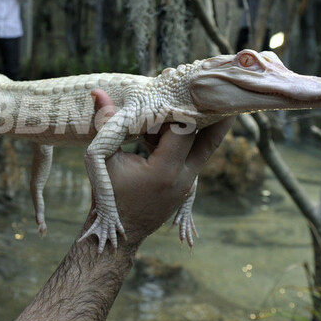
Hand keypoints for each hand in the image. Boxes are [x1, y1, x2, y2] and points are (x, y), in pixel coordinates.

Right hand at [90, 89, 232, 247]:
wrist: (121, 230)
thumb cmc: (110, 195)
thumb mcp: (104, 159)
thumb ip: (107, 123)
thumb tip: (97, 91)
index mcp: (165, 171)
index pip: (184, 129)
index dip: (181, 108)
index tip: (177, 89)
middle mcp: (185, 178)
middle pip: (210, 140)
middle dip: (215, 116)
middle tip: (223, 92)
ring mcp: (189, 184)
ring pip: (206, 148)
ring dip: (205, 127)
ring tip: (211, 102)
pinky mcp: (188, 186)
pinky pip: (196, 157)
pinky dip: (194, 140)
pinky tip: (188, 124)